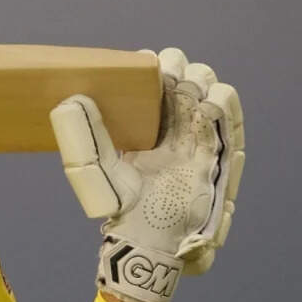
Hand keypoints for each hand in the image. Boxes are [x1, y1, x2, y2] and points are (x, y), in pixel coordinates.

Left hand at [50, 48, 244, 301]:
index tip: (142, 62)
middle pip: (187, 81)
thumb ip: (84, 137)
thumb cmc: (122, 205)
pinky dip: (225, 108)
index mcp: (147, 123)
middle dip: (180, 70)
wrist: (149, 239)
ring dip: (203, 83)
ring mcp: (200, 139)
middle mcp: (176, 127)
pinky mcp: (220, 157)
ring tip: (188, 84)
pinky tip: (211, 102)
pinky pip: (231, 124)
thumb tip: (69, 101)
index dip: (153, 67)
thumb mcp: (98, 168)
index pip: (155, 83)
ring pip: (211, 95)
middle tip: (166, 74)